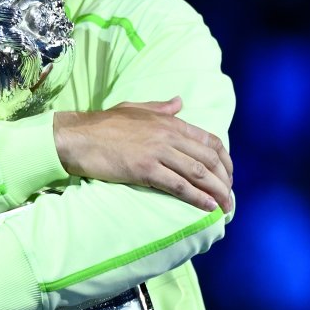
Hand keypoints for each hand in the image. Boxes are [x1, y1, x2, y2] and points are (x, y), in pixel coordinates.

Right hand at [52, 96, 233, 212]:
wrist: (79, 137)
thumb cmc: (103, 124)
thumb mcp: (135, 108)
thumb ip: (161, 108)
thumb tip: (179, 102)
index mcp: (169, 121)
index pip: (209, 140)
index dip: (225, 160)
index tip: (229, 176)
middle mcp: (168, 135)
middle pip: (209, 158)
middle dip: (225, 180)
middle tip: (230, 197)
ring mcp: (158, 152)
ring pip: (198, 173)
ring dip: (217, 192)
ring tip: (226, 207)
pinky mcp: (145, 169)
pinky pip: (179, 185)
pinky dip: (197, 198)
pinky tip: (207, 207)